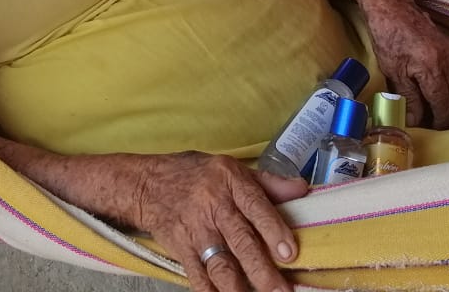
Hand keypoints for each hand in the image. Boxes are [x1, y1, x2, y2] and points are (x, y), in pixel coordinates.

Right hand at [132, 152, 303, 291]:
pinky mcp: (182, 250)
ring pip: (221, 264)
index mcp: (229, 181)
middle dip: (262, 270)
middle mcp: (213, 206)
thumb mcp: (230, 168)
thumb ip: (268, 182)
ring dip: (240, 288)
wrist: (146, 184)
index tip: (290, 253)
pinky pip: (198, 277)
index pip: (255, 205)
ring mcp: (196, 231)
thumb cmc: (195, 175)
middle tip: (281, 291)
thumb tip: (302, 189)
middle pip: (241, 241)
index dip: (273, 230)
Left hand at [361, 0, 448, 127]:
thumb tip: (416, 122)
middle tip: (434, 125)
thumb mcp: (393, 72)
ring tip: (434, 112)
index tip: (432, 131)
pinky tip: (438, 94)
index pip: (444, 105)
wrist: (392, 7)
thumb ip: (408, 98)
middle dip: (447, 115)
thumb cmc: (387, 38)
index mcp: (433, 69)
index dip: (439, 121)